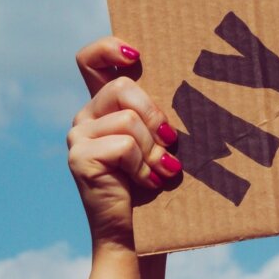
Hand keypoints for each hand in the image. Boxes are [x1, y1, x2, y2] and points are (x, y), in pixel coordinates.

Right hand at [67, 38, 181, 248]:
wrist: (142, 231)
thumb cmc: (162, 182)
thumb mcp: (165, 140)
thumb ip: (164, 113)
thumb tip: (200, 87)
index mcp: (107, 105)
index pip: (91, 59)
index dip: (108, 47)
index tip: (136, 54)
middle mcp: (87, 116)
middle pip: (123, 85)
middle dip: (155, 113)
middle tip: (169, 142)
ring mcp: (79, 135)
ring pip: (128, 119)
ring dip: (154, 149)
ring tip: (160, 171)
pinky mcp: (79, 157)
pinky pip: (124, 145)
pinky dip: (145, 166)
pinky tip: (148, 182)